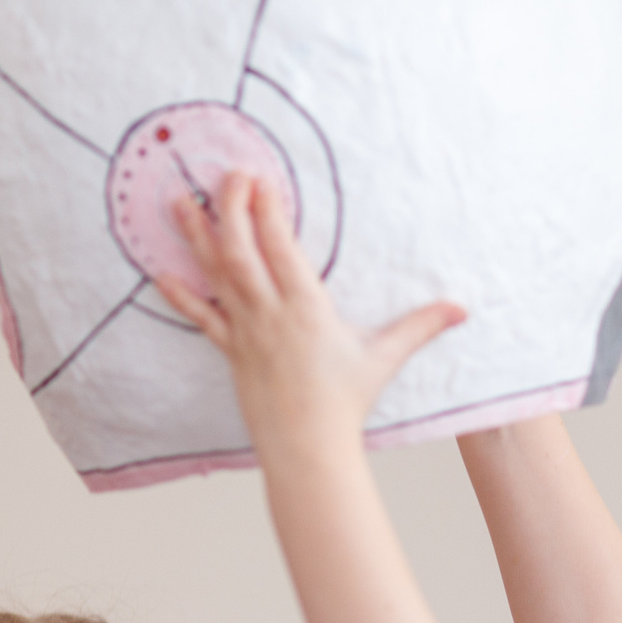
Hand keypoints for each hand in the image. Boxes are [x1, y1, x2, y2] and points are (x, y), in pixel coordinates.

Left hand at [157, 172, 465, 451]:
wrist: (306, 448)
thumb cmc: (344, 403)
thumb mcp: (384, 357)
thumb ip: (420, 326)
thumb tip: (461, 309)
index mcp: (306, 307)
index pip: (280, 247)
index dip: (266, 209)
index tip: (259, 178)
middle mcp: (270, 314)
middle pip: (241, 250)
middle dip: (230, 208)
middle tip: (225, 174)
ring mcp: (245, 331)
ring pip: (216, 274)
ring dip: (197, 235)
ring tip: (178, 200)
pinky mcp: (230, 351)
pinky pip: (201, 316)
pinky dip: (181, 293)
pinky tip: (160, 271)